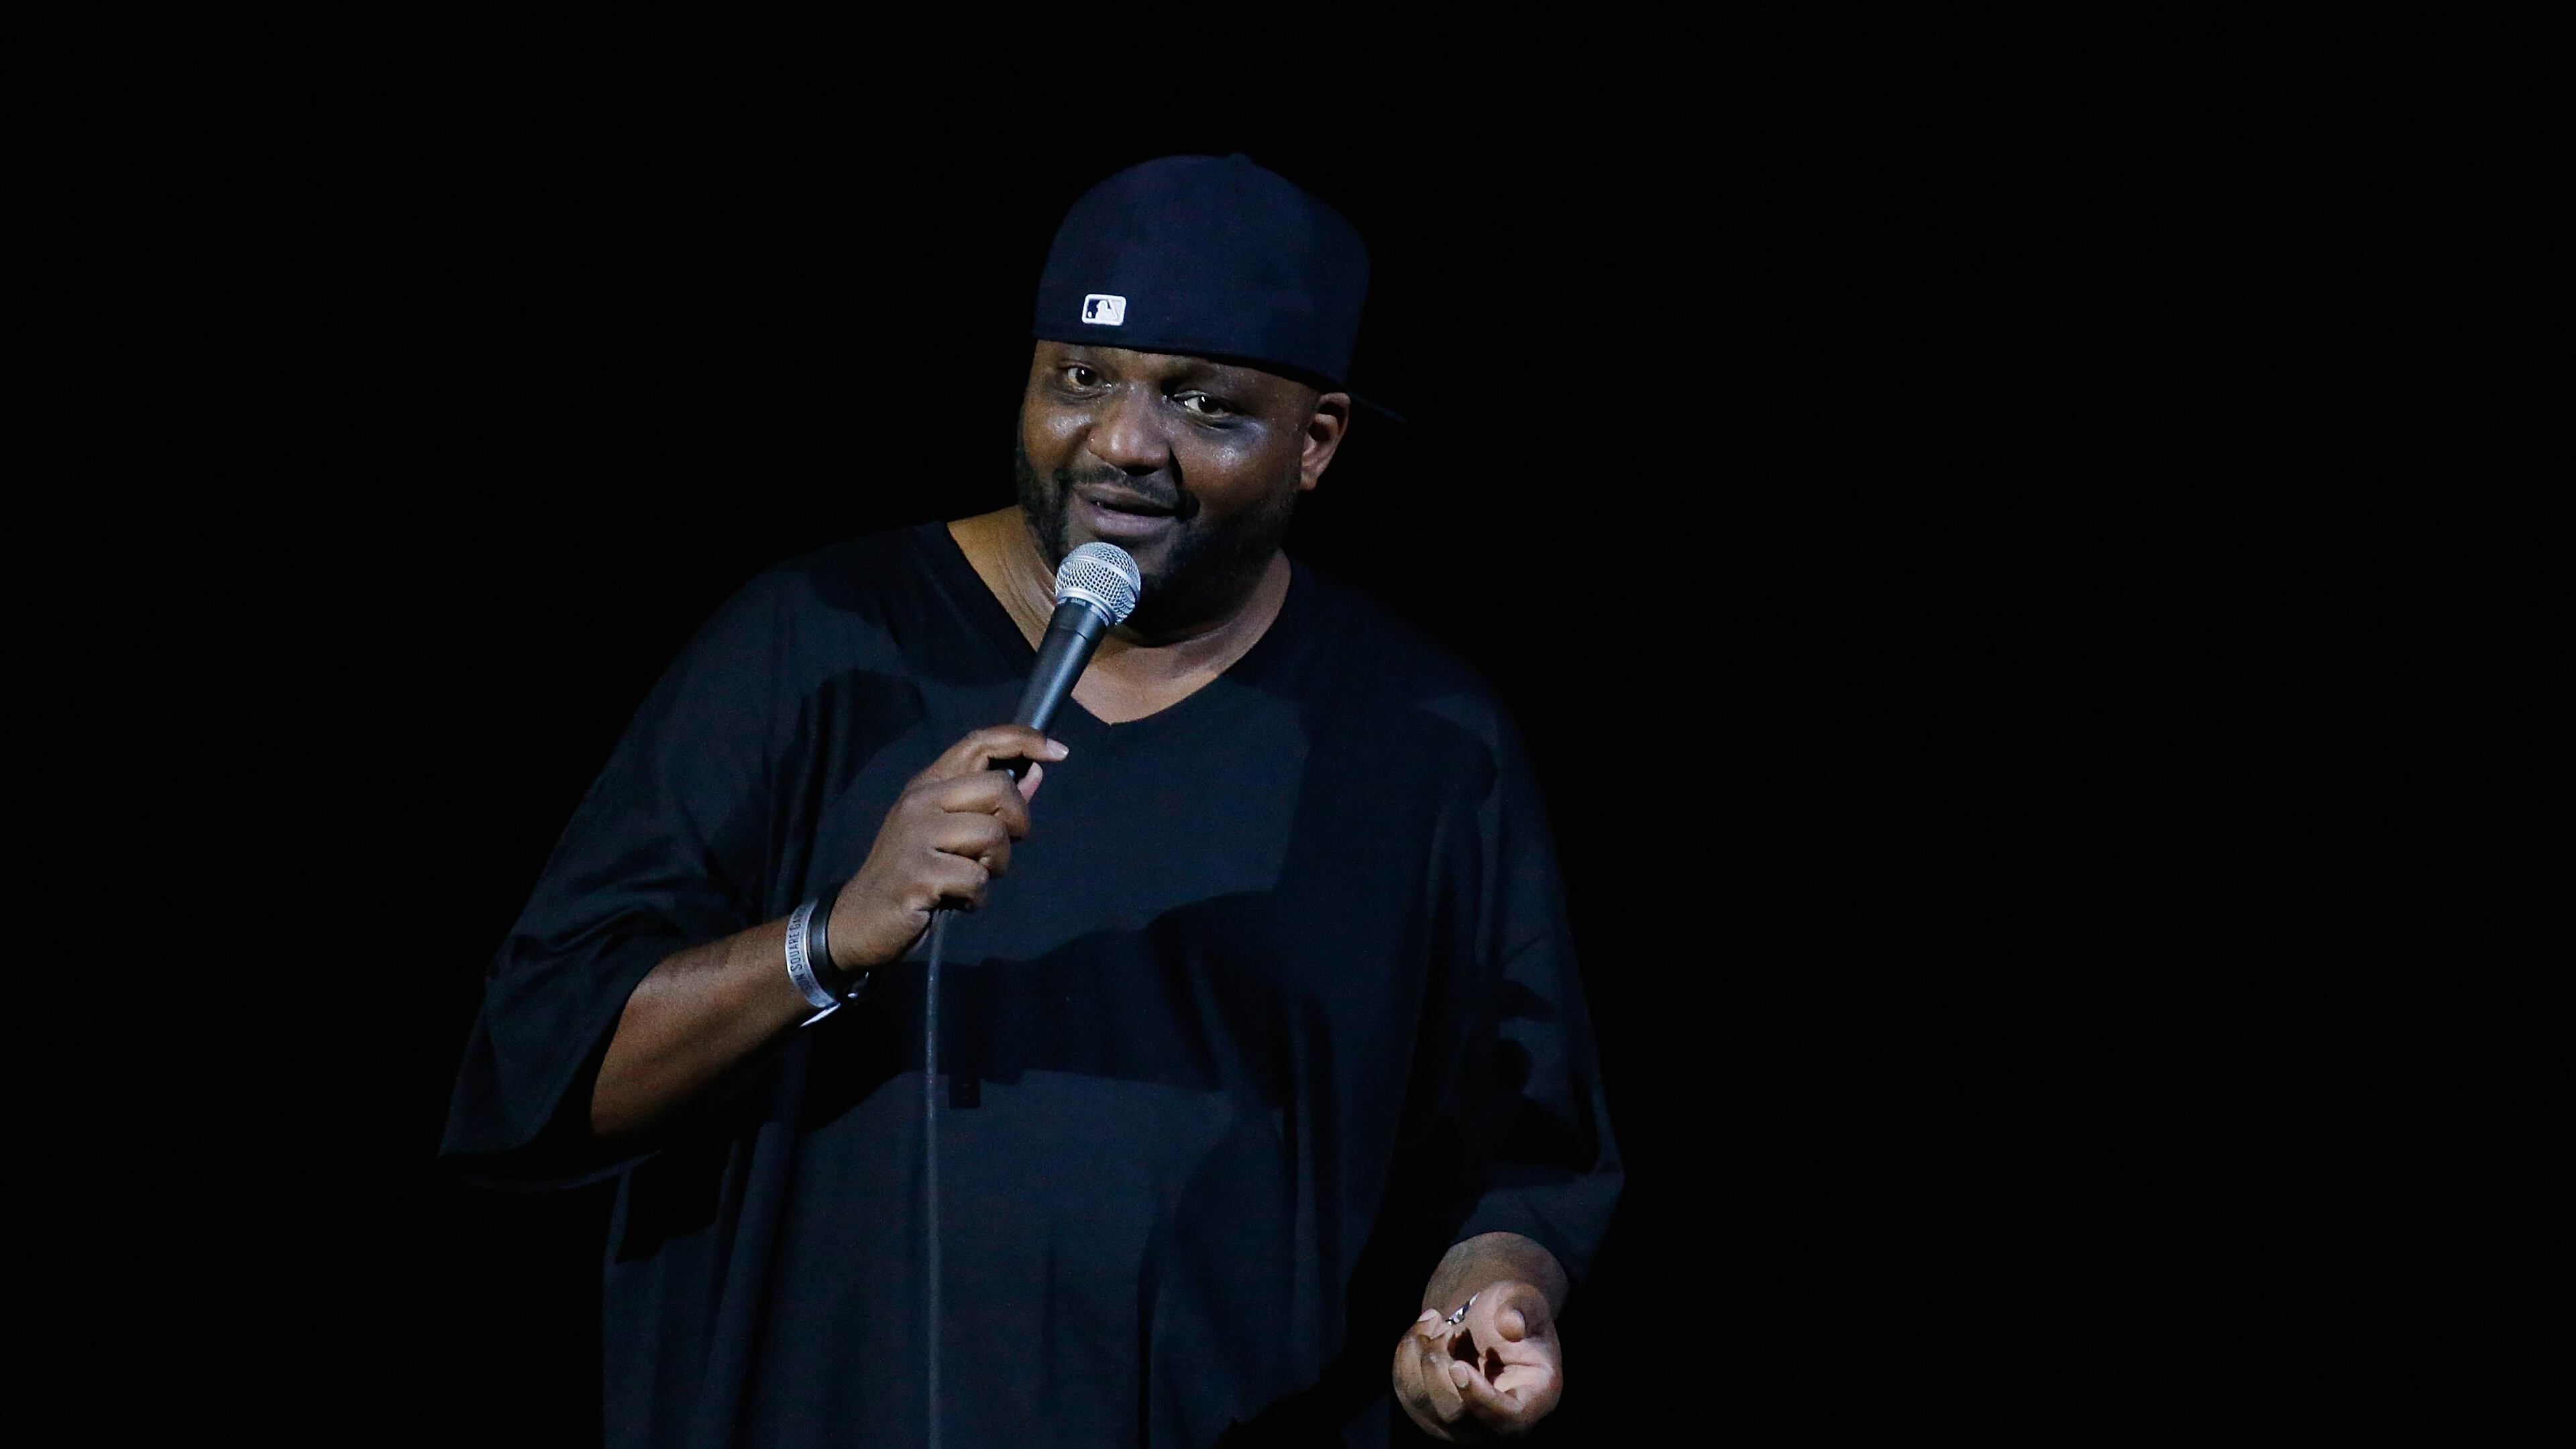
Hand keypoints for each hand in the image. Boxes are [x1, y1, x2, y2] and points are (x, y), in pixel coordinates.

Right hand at [826, 725, 1063, 969]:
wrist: (860, 919)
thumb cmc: (913, 873)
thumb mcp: (948, 832)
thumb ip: (990, 804)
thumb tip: (1036, 773)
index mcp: (928, 785)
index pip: (979, 743)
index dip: (1023, 739)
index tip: (1058, 751)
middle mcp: (921, 801)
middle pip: (998, 788)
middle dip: (1017, 821)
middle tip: (998, 851)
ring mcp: (916, 836)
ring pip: (993, 835)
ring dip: (996, 865)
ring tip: (971, 878)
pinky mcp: (918, 875)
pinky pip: (976, 879)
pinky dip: (977, 897)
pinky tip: (956, 900)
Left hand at [1391, 1279, 1561, 1440]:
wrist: (1486, 1322)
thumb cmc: (1512, 1312)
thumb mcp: (1524, 1299)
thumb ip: (1521, 1309)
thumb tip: (1511, 1326)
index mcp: (1534, 1400)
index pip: (1508, 1419)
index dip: (1480, 1398)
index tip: (1457, 1366)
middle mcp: (1496, 1424)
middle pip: (1454, 1414)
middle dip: (1439, 1365)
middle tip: (1444, 1328)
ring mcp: (1460, 1424)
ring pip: (1423, 1404)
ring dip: (1418, 1356)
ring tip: (1434, 1323)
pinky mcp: (1430, 1413)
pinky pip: (1406, 1392)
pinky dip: (1406, 1355)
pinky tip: (1423, 1330)